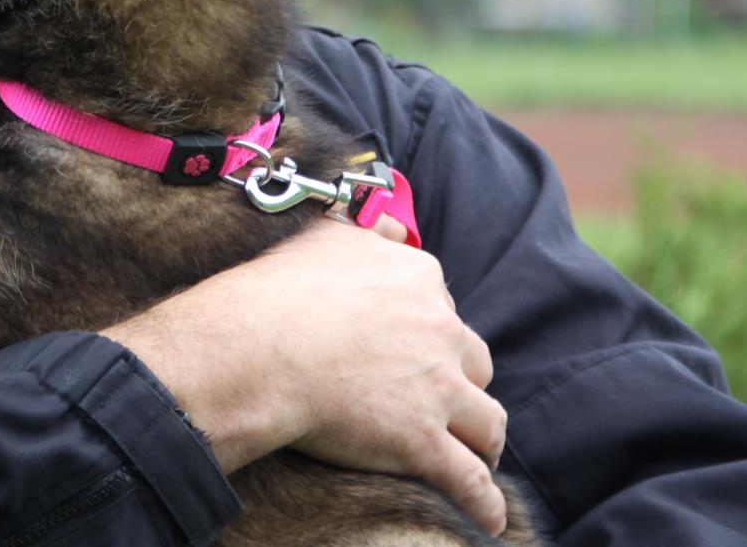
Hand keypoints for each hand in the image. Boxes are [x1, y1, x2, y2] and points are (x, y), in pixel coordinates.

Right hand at [102, 218, 507, 534]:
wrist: (257, 346)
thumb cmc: (274, 289)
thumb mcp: (323, 236)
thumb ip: (365, 232)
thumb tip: (390, 228)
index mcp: (418, 278)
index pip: (444, 304)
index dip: (431, 329)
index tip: (417, 346)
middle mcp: (440, 329)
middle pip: (473, 360)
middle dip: (463, 380)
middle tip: (445, 399)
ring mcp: (436, 388)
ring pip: (486, 420)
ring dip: (483, 439)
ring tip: (476, 454)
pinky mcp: (423, 442)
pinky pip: (468, 480)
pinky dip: (484, 503)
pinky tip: (489, 519)